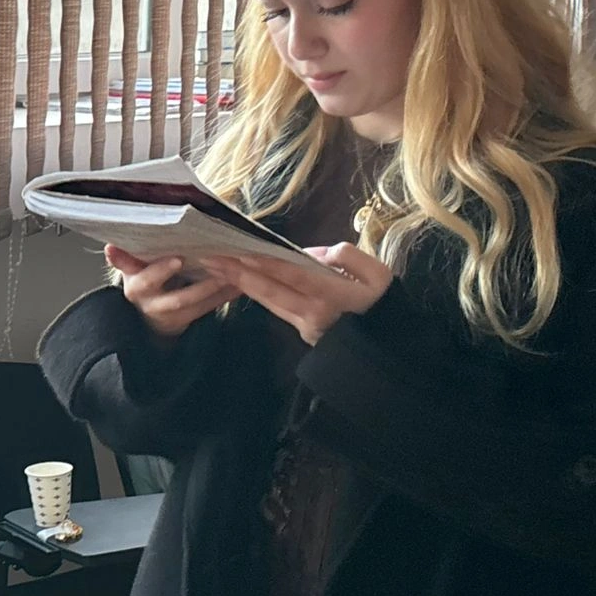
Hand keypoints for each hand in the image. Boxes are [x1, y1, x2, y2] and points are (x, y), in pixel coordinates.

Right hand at [106, 245, 240, 341]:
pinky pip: (209, 308)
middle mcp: (151, 304)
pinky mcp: (187, 321)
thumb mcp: (131, 269)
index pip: (142, 277)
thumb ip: (126, 257)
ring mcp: (171, 316)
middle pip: (177, 299)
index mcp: (136, 286)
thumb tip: (109, 246)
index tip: (173, 259)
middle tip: (215, 267)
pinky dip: (225, 296)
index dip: (156, 270)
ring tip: (234, 273)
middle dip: (198, 284)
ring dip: (216, 289)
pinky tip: (240, 284)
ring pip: (196, 304)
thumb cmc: (145, 280)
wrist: (148, 315)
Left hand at [200, 243, 392, 345]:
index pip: (292, 276)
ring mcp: (304, 325)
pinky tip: (238, 279)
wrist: (387, 344)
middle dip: (237, 273)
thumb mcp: (378, 274)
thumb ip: (348, 257)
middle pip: (269, 290)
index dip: (264, 263)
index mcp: (333, 295)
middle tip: (209, 257)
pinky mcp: (300, 330)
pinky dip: (254, 292)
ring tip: (215, 265)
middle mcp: (313, 313)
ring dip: (239, 282)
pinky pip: (274, 307)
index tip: (238, 250)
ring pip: (266, 300)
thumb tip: (314, 254)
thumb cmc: (383, 303)